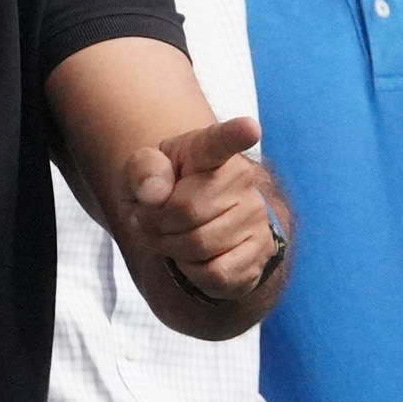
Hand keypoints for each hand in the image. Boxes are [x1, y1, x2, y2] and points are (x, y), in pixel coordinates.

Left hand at [126, 117, 282, 302]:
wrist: (186, 225)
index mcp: (207, 149)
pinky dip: (193, 272)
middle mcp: (241, 178)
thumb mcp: (141, 171)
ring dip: (170, 248)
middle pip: (186, 211)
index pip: (222, 140)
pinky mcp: (261, 251)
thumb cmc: (163, 189)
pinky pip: (216, 274)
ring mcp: (256, 215)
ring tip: (170, 236)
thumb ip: (143, 169)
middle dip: (155, 223)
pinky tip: (195, 257)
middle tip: (151, 220)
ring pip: (198, 245)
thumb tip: (155, 193)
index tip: (249, 128)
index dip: (236, 134)